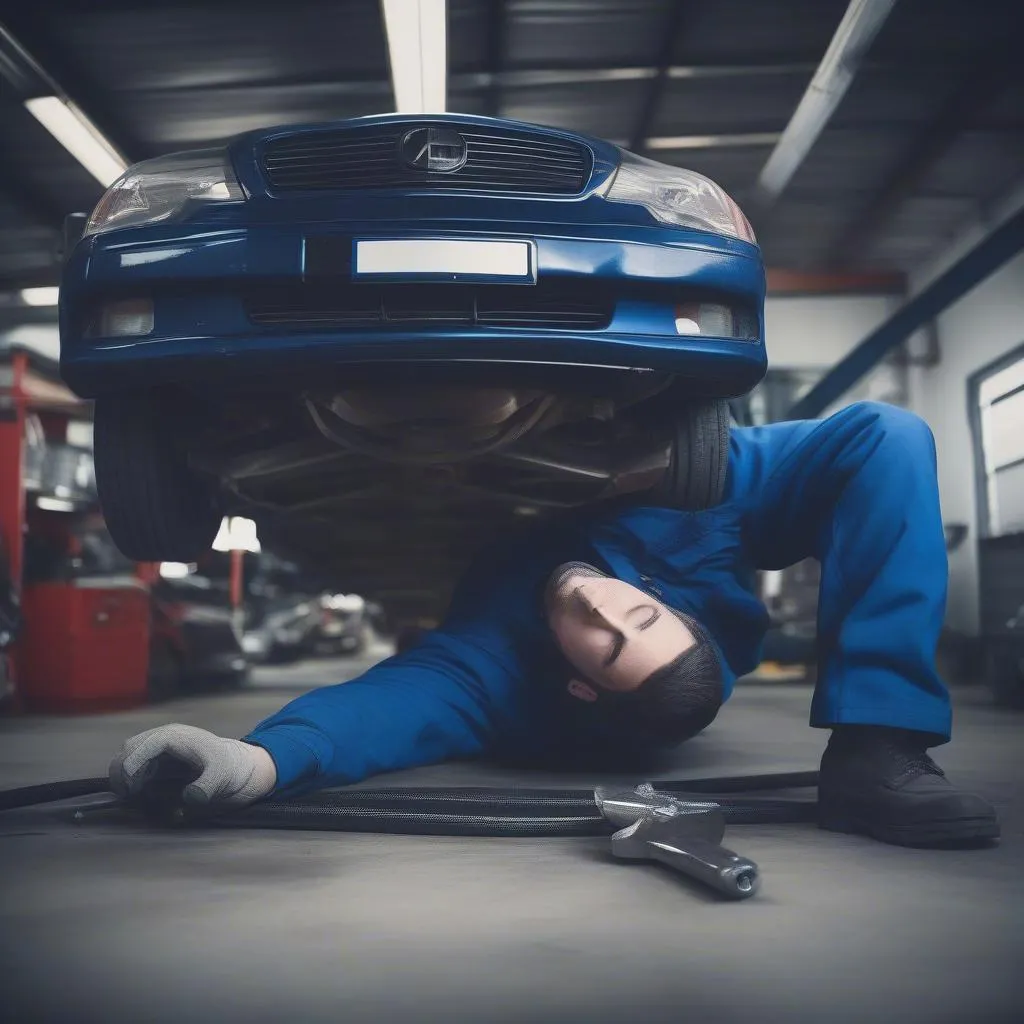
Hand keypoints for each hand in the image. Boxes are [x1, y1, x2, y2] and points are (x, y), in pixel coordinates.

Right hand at [109, 724, 276, 807]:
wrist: (240, 767)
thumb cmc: (231, 768)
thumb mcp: (223, 777)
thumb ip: (207, 787)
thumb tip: (189, 797)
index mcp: (174, 737)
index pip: (139, 746)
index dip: (130, 766)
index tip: (131, 789)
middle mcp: (161, 740)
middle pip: (126, 751)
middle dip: (122, 773)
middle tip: (130, 796)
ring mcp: (158, 751)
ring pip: (127, 760)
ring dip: (125, 779)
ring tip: (136, 798)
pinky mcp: (158, 763)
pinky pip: (135, 771)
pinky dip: (133, 783)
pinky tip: (142, 797)